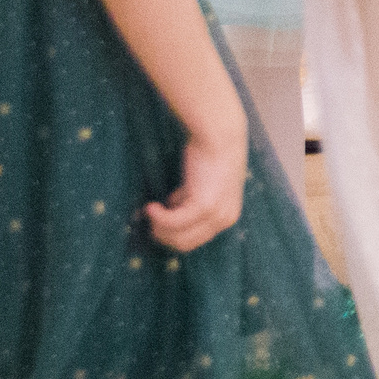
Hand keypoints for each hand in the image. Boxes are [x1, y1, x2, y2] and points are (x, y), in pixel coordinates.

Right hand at [145, 122, 246, 251]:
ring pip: (177, 237)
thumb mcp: (203, 182)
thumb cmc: (210, 152)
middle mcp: (225, 219)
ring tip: (150, 210)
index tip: (159, 221)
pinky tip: (151, 206)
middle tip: (150, 218)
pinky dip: (158, 217)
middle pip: (185, 244)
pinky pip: (172, 223)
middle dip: (163, 234)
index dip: (174, 233)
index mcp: (228, 216)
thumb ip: (192, 198)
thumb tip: (171, 207)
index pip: (196, 240)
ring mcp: (215, 215)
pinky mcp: (203, 206)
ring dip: (159, 227)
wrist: (219, 134)